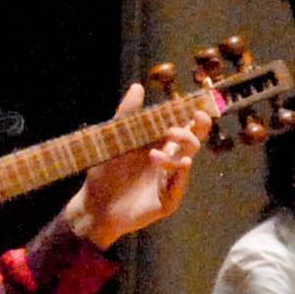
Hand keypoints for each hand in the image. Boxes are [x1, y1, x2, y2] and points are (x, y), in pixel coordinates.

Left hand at [66, 82, 208, 245]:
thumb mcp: (114, 140)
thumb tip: (138, 86)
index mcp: (160, 145)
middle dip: (193, 132)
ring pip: (186, 162)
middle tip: (180, 126)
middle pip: (192, 142)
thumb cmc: (105, 173)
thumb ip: (127, 114)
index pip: (184, 127)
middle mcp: (169, 161)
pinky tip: (179, 166)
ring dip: (176, 154)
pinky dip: (178, 176)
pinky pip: (178, 188)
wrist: (95, 207)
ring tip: (153, 155)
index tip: (199, 106)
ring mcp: (170, 181)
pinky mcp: (167, 201)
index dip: (195, 116)